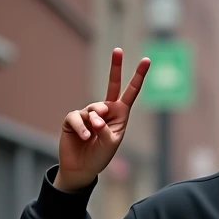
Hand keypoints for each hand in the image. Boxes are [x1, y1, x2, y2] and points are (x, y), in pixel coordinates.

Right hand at [55, 48, 150, 190]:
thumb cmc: (100, 157)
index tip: (146, 60)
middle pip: (111, 85)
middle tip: (118, 50)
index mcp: (119, 116)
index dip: (137, 78)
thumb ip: (106, 129)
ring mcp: (88, 113)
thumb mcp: (110, 145)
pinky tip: (85, 136)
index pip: (129, 94)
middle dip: (116, 67)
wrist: (82, 169)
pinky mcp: (73, 119)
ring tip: (93, 134)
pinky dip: (82, 127)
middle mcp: (105, 111)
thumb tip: (95, 115)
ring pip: (93, 108)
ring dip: (95, 121)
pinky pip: (77, 117)